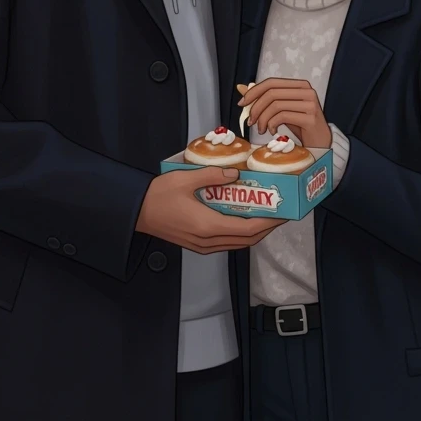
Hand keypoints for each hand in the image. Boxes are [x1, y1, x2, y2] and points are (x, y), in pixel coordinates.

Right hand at [135, 167, 282, 253]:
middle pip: (247, 240)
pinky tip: (244, 219)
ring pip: (238, 243)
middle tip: (281, 212)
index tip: (284, 213)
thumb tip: (236, 174)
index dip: (269, 223)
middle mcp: (208, 241)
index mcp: (208, 226)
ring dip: (255, 232)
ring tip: (267, 215)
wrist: (137, 212)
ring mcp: (203, 245)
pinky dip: (241, 233)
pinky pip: (227, 242)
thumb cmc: (158, 196)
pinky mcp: (198, 244)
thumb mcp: (186, 179)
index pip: (248, 229)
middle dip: (267, 228)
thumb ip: (213, 175)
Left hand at [238, 78, 331, 147]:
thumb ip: (265, 99)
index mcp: (300, 85)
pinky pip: (283, 116)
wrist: (320, 142)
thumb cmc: (301, 125)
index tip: (242, 103)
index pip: (272, 82)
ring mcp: (310, 103)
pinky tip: (272, 131)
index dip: (254, 91)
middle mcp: (307, 91)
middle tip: (251, 121)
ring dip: (263, 119)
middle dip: (256, 108)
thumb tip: (241, 87)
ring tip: (261, 129)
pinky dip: (272, 124)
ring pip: (276, 105)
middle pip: (272, 93)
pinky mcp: (310, 118)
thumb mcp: (282, 110)